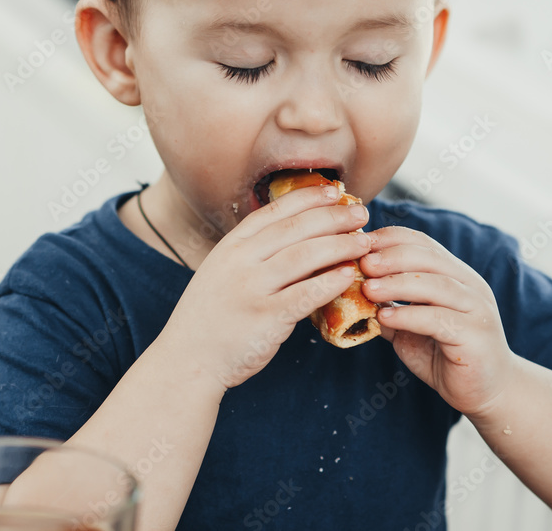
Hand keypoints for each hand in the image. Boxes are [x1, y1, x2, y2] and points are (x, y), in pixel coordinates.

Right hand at [163, 184, 372, 390]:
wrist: (188, 360)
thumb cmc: (212, 317)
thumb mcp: (223, 273)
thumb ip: (255, 255)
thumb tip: (303, 236)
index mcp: (231, 246)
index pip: (275, 211)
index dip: (309, 198)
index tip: (335, 191)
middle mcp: (240, 261)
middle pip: (296, 229)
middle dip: (333, 217)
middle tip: (362, 214)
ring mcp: (251, 289)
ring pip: (305, 256)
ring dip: (340, 246)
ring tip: (363, 243)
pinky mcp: (265, 318)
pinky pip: (305, 294)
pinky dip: (329, 282)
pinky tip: (348, 276)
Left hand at [359, 226, 517, 417]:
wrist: (488, 392)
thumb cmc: (447, 356)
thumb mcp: (413, 328)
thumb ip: (392, 309)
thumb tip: (354, 295)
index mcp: (456, 276)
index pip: (423, 244)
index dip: (391, 239)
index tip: (360, 244)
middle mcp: (470, 286)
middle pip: (429, 259)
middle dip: (392, 257)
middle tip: (363, 264)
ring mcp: (477, 309)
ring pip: (436, 285)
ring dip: (397, 284)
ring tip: (368, 289)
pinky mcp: (477, 336)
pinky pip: (439, 320)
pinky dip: (409, 316)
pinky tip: (384, 318)